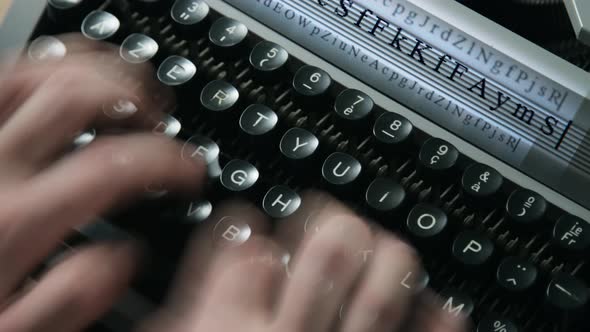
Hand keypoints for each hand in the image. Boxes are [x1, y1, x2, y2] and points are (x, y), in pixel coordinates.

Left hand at [0, 34, 205, 330]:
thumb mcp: (14, 329)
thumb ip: (72, 298)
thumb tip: (126, 256)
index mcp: (14, 221)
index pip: (113, 166)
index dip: (170, 160)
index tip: (192, 171)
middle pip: (79, 98)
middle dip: (138, 100)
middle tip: (162, 120)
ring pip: (42, 72)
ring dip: (98, 71)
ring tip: (129, 89)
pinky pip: (9, 75)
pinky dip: (54, 65)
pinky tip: (76, 78)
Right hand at [139, 193, 466, 331]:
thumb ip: (189, 305)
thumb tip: (227, 248)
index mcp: (225, 327)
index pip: (253, 242)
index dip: (266, 221)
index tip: (270, 227)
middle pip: (331, 251)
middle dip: (339, 226)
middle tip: (338, 225)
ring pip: (382, 290)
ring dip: (390, 260)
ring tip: (387, 252)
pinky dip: (437, 323)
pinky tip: (441, 309)